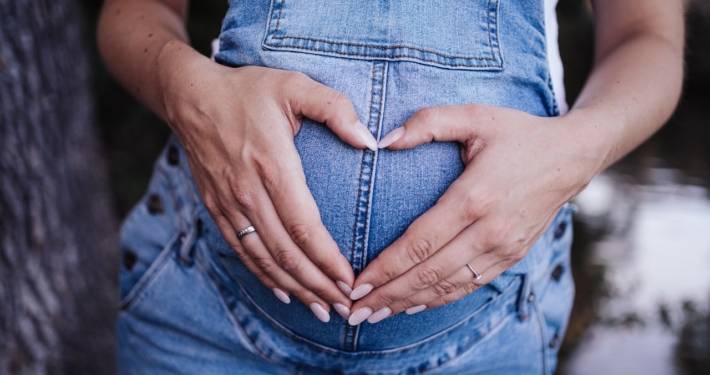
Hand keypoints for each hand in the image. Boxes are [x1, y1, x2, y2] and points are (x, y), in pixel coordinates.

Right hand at [159, 55, 378, 321]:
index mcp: (273, 165)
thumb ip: (336, 109)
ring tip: (321, 309)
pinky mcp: (216, 208)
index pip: (304, 227)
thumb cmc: (248, 90)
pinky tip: (284, 292)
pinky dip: (263, 276)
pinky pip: (242, 251)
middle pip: (286, 253)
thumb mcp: (295, 86)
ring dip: (294, 288)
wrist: (190, 96)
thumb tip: (370, 140)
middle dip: (318, 285)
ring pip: (264, 259)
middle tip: (344, 307)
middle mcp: (249, 193)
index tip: (350, 281)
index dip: (328, 260)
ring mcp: (229, 204)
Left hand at [347, 104, 596, 324]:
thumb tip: (383, 141)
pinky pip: (469, 286)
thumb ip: (428, 122)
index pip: (420, 243)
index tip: (356, 284)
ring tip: (373, 315)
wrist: (572, 157)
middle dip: (387, 295)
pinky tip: (412, 306)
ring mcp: (503, 248)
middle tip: (353, 310)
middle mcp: (489, 231)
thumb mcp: (475, 116)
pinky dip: (438, 300)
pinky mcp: (511, 257)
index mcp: (475, 197)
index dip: (385, 268)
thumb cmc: (519, 134)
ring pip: (447, 287)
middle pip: (428, 273)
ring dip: (407, 304)